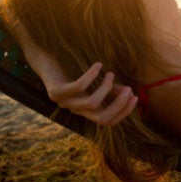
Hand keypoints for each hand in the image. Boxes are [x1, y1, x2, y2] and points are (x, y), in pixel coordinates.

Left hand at [22, 39, 136, 125]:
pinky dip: (92, 76)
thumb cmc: (72, 69)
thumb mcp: (94, 81)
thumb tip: (127, 92)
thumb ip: (110, 89)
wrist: (44, 59)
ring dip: (106, 89)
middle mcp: (75, 110)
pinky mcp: (55, 92)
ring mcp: (64, 102)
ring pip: (92, 104)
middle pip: (102, 118)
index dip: (123, 112)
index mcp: (85, 110)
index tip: (135, 97)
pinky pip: (79, 87)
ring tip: (110, 74)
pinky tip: (98, 65)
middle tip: (129, 89)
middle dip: (119, 105)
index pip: (108, 121)